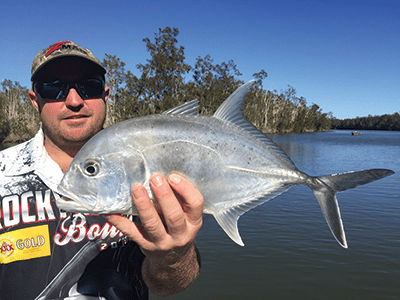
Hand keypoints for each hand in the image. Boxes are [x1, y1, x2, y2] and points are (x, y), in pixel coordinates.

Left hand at [104, 172, 203, 294]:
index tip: (173, 176)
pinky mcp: (145, 245)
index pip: (195, 204)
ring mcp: (162, 242)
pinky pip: (131, 232)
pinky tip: (111, 210)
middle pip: (174, 215)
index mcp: (193, 222)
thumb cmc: (178, 228)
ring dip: (143, 205)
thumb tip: (162, 174)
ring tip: (136, 189)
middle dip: (164, 195)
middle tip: (155, 178)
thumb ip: (179, 199)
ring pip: (152, 224)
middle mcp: (180, 234)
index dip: (185, 189)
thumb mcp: (187, 216)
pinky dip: (119, 221)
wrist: (173, 258)